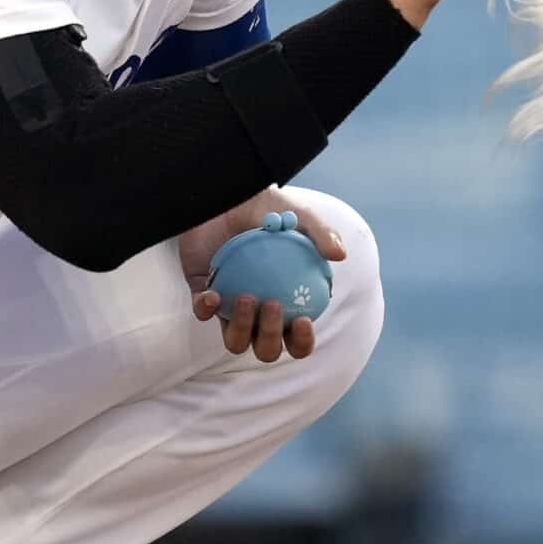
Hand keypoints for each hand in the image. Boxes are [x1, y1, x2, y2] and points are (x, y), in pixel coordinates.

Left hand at [179, 191, 346, 362]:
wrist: (225, 193)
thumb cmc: (265, 207)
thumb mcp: (297, 214)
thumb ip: (321, 232)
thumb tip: (340, 256)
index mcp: (288, 302)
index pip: (298, 338)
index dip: (303, 342)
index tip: (303, 320)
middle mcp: (260, 312)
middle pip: (268, 350)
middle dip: (271, 337)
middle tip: (273, 303)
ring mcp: (231, 306)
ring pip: (235, 342)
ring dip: (241, 328)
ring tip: (246, 296)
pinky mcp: (203, 294)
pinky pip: (203, 313)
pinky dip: (206, 309)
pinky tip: (213, 294)